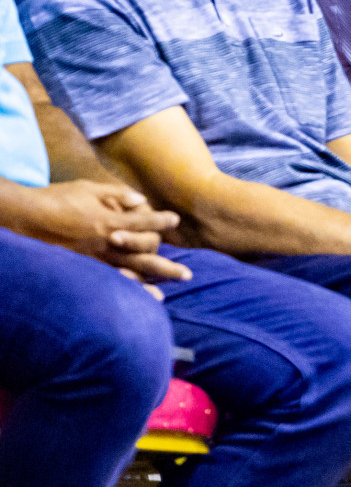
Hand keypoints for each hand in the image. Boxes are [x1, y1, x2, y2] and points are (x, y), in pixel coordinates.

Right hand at [17, 181, 191, 284]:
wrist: (27, 218)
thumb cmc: (58, 198)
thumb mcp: (89, 188)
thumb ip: (117, 195)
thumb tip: (142, 200)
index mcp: (110, 221)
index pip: (144, 222)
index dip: (161, 220)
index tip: (176, 219)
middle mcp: (106, 243)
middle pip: (144, 257)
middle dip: (167, 267)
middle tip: (188, 274)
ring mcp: (94, 258)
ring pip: (129, 273)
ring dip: (150, 282)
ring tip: (167, 291)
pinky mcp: (82, 267)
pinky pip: (108, 281)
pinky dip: (125, 289)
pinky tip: (136, 298)